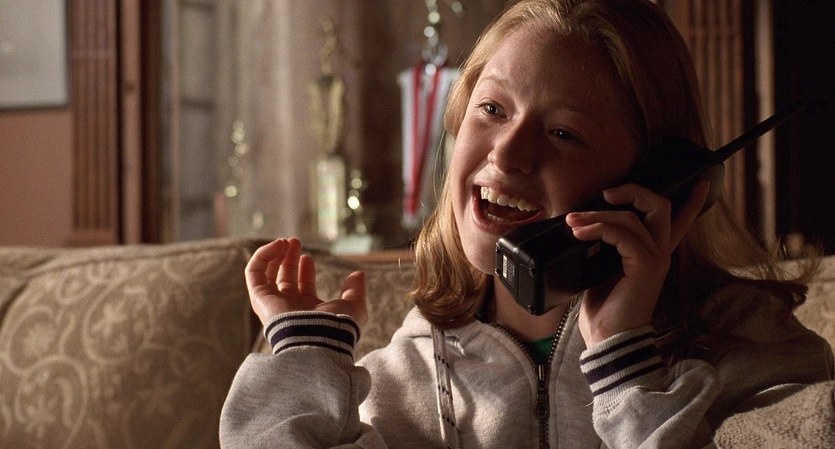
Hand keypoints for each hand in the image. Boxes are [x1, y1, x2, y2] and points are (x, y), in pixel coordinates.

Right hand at [245, 237, 367, 326]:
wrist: (318, 338)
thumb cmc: (337, 326)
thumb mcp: (354, 306)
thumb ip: (355, 290)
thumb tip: (358, 274)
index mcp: (309, 311)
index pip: (302, 287)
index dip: (304, 270)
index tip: (308, 258)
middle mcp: (289, 307)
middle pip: (283, 279)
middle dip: (288, 258)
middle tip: (294, 241)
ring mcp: (273, 303)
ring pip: (266, 274)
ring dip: (274, 255)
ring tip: (285, 241)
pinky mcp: (259, 297)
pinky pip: (253, 273)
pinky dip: (262, 256)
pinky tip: (277, 245)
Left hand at [566, 181, 709, 345]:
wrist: (607, 341)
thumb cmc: (604, 311)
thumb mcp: (601, 271)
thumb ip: (603, 248)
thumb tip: (582, 227)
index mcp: (651, 255)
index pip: (679, 223)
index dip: (691, 201)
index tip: (701, 181)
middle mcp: (660, 253)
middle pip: (659, 206)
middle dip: (632, 191)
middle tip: (604, 194)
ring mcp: (655, 258)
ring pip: (633, 216)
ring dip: (597, 215)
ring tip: (572, 222)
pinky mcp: (644, 265)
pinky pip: (621, 233)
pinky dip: (597, 229)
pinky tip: (579, 234)